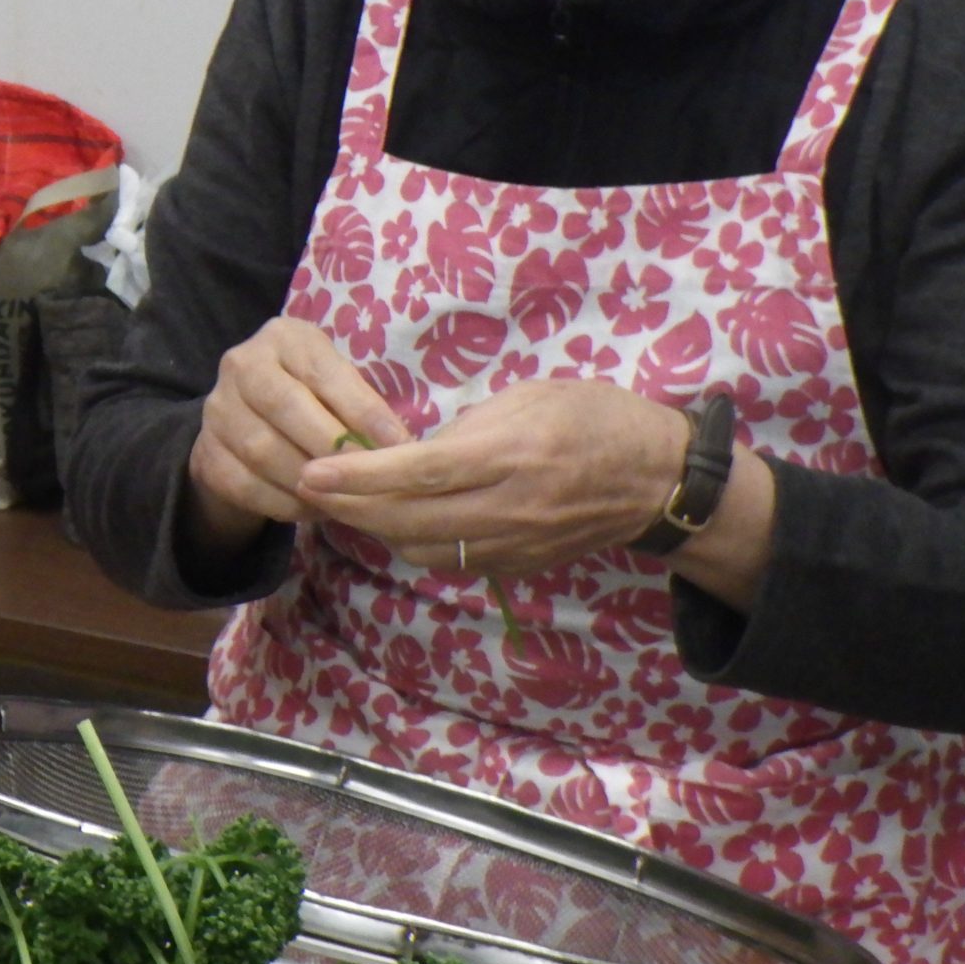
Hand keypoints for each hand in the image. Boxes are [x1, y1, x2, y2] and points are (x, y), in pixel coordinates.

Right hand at [189, 316, 413, 529]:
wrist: (246, 424)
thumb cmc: (311, 398)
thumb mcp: (335, 385)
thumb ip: (361, 404)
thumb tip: (401, 446)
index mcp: (282, 338)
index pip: (323, 372)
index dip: (362, 410)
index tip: (398, 444)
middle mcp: (241, 364)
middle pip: (285, 406)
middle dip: (333, 446)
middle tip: (368, 476)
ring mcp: (217, 410)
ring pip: (263, 450)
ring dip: (309, 480)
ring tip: (345, 497)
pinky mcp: (205, 454)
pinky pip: (246, 485)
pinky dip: (284, 503)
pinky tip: (313, 508)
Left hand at [295, 379, 685, 577]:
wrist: (656, 478)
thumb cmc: (592, 418)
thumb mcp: (529, 396)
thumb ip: (467, 426)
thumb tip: (410, 451)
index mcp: (512, 454)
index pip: (420, 472)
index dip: (360, 476)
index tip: (312, 471)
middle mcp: (511, 507)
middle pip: (410, 520)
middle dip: (350, 506)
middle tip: (308, 486)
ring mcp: (516, 544)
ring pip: (424, 550)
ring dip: (378, 528)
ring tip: (346, 500)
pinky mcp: (520, 566)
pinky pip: (452, 563)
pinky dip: (414, 543)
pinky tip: (395, 519)